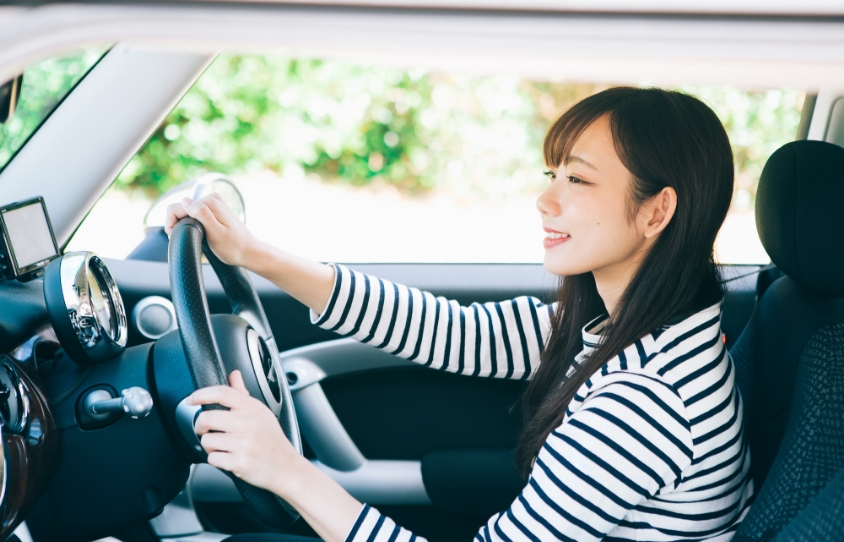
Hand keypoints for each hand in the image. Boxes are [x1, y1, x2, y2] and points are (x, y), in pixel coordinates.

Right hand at [164, 193, 257, 267]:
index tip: (179, 237)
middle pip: (180, 208)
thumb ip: (201, 215)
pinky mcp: (215, 209)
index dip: (172, 224)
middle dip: (179, 224)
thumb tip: (185, 200)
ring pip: (186, 211)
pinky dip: (194, 223)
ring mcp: (214, 203)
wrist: (249, 252)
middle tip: (191, 240)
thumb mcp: (215, 233)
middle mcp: (212, 198)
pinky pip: (195, 213)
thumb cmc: (233, 247)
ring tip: (199, 238)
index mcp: (210, 202)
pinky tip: (202, 233)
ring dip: (186, 224)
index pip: (176, 207)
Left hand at [187, 370, 302, 496]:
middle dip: (200, 426)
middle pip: (207, 418)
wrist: (285, 467)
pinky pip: (212, 458)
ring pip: (207, 440)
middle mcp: (248, 423)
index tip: (192, 399)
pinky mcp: (239, 462)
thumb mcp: (262, 413)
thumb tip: (234, 375)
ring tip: (224, 447)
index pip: (222, 393)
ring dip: (210, 446)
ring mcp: (243, 443)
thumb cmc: (272, 440)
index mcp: (252, 408)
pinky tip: (229, 458)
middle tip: (206, 430)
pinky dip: (217, 461)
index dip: (202, 394)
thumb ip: (243, 394)